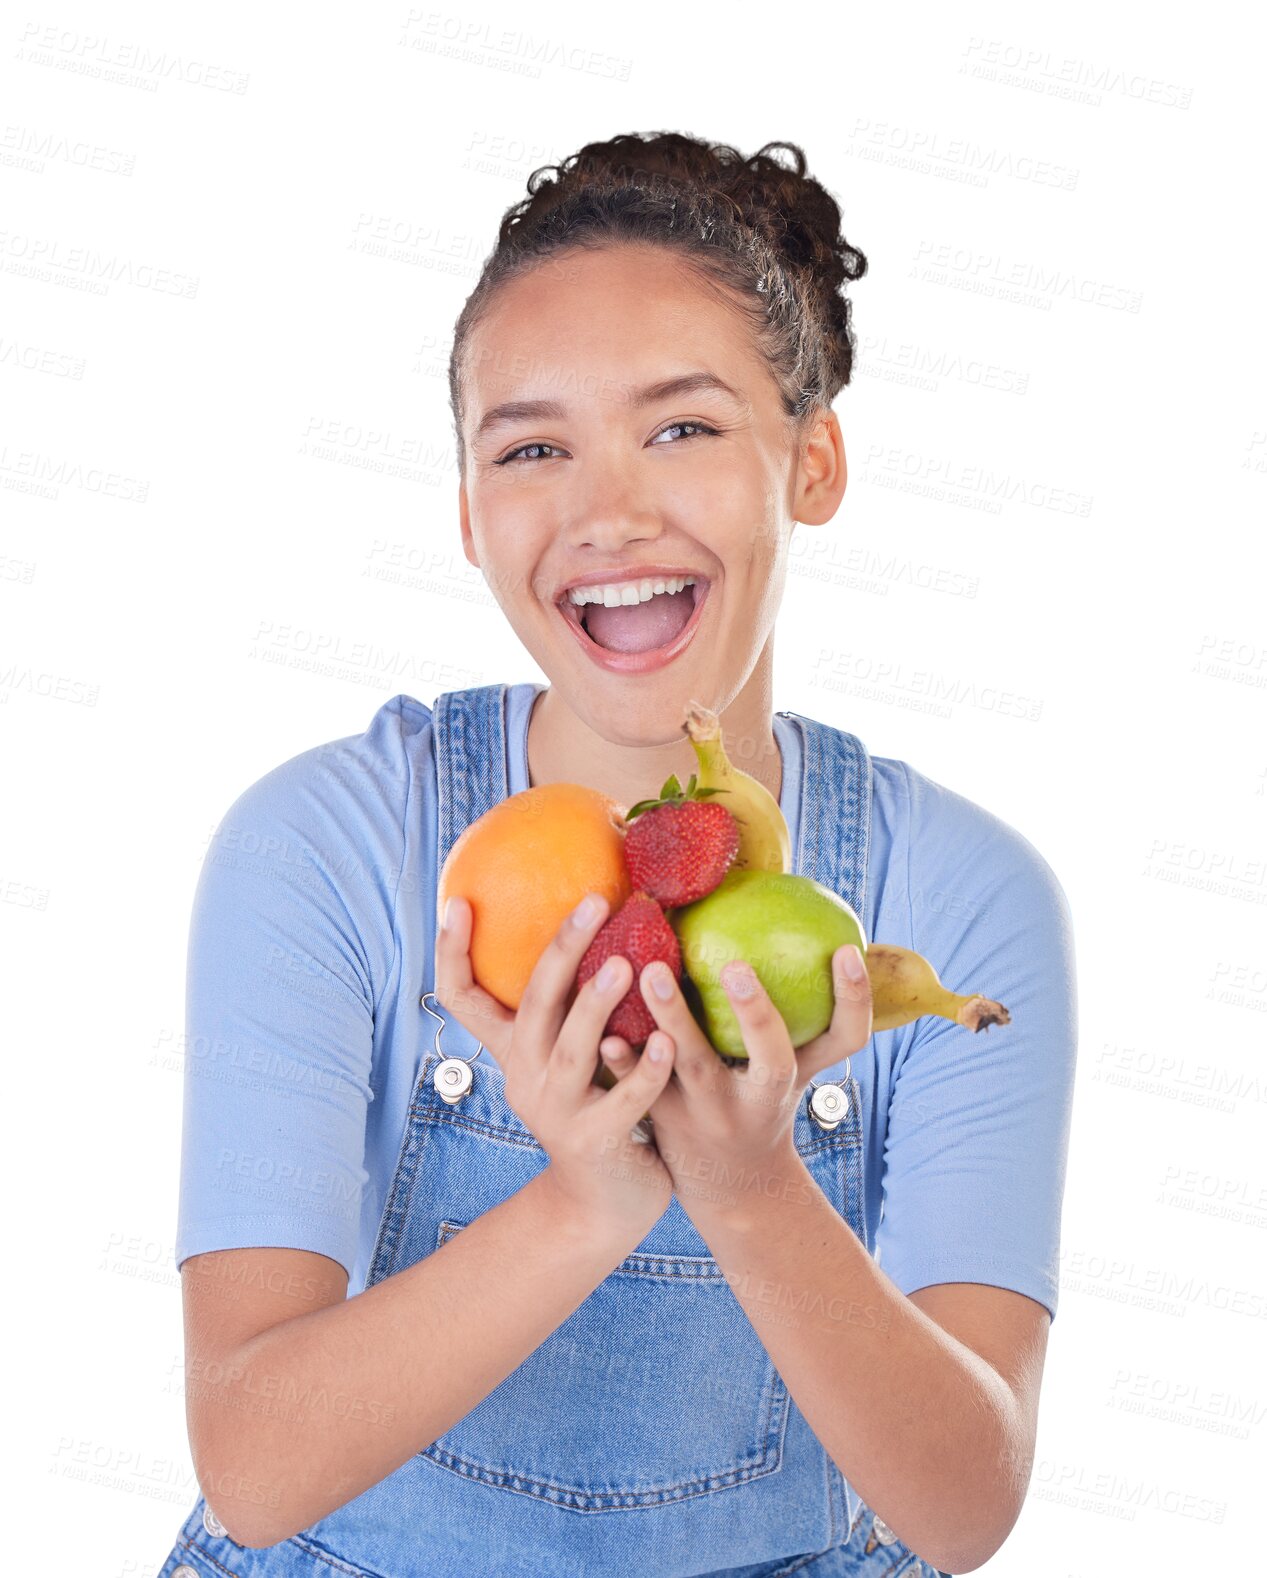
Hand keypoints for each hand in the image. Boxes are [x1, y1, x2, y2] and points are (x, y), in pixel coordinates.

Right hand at [435, 892, 677, 1237]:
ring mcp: (557, 1114)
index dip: (453, 952)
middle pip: (531, 1008)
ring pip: (572, 1052)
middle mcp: (526, 1078)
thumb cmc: (597, 1110)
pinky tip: (666, 1043)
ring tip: (624, 965)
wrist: (604, 1206)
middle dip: (560, 952)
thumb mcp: (572, 1058)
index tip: (458, 900)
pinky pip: (622, 1103)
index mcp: (515, 1052)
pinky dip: (643, 1073)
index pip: (463, 998)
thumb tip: (594, 926)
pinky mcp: (595, 1144)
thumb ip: (574, 1008)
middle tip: (594, 903)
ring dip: (595, 1007)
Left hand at [598, 947, 872, 1208]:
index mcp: (798, 1077)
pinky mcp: (667, 1123)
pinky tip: (607, 1035)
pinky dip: (625, 1062)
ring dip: (675, 1018)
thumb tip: (806, 925)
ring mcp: (713, 1114)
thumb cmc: (763, 1104)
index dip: (854, 999)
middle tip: (737, 965)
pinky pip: (643, 1088)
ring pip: (696, 1067)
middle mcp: (761, 1099)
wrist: (733, 1190)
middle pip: (771, 1060)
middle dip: (757, 1015)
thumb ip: (800, 1012)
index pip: (844, 1040)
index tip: (845, 950)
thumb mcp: (794, 1067)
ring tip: (651, 971)